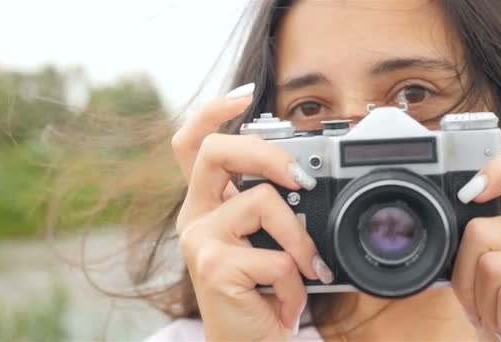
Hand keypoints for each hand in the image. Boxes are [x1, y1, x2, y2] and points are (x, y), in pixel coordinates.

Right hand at [172, 86, 332, 340]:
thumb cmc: (260, 292)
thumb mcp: (264, 242)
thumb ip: (270, 209)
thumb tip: (300, 180)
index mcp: (206, 204)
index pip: (192, 145)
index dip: (212, 112)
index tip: (245, 95)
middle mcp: (194, 216)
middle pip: (216, 151)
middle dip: (265, 152)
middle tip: (300, 179)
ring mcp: (199, 240)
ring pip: (262, 201)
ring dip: (300, 240)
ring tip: (308, 270)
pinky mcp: (213, 267)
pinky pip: (277, 256)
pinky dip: (297, 282)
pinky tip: (288, 302)